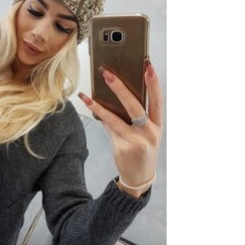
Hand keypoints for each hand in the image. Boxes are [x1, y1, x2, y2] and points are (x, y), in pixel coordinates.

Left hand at [78, 61, 163, 197]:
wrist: (139, 177)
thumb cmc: (142, 149)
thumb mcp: (145, 133)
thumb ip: (134, 117)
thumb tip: (114, 95)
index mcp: (158, 125)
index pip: (157, 100)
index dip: (153, 83)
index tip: (147, 66)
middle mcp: (150, 133)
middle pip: (134, 107)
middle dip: (120, 88)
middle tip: (107, 74)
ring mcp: (136, 142)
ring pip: (115, 119)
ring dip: (99, 106)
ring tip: (86, 96)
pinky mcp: (123, 149)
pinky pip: (109, 129)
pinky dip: (101, 119)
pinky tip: (92, 109)